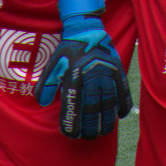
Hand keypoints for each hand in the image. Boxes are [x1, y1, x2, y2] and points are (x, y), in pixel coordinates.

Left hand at [35, 0, 129, 139]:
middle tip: (87, 137)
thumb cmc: (68, 49)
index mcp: (74, 75)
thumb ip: (46, 83)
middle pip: (92, 108)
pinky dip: (123, 105)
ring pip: (108, 103)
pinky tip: (119, 116)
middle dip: (89, 126)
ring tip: (102, 131)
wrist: (87, 28)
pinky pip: (123, 92)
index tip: (70, 134)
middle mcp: (91, 76)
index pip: (73, 104)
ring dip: (106, 120)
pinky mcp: (118, 70)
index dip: (72, 121)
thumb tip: (42, 103)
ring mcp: (107, 73)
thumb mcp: (53, 63)